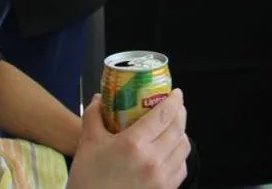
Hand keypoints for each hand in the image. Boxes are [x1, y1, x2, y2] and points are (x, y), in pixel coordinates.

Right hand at [67, 90, 189, 188]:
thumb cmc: (88, 179)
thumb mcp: (88, 144)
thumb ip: (94, 116)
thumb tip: (100, 98)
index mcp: (134, 144)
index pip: (164, 115)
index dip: (174, 100)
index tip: (176, 93)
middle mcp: (152, 160)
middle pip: (178, 129)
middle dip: (180, 114)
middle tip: (175, 107)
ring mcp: (161, 178)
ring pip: (183, 149)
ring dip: (181, 134)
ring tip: (174, 128)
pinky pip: (181, 168)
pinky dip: (179, 156)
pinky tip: (170, 152)